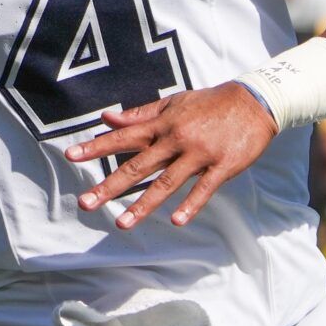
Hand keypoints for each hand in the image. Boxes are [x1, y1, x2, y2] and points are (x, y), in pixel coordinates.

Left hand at [65, 82, 278, 227]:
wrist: (255, 101)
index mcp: (162, 124)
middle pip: (138, 166)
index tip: (70, 156)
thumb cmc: (209, 103)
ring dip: (143, 204)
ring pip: (167, 183)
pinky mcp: (222, 166)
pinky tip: (176, 221)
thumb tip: (107, 117)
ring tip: (122, 223)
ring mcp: (199, 154)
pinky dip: (190, 205)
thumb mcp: (173, 103)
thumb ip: (139, 114)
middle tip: (86, 203)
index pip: (123, 137)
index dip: (96, 147)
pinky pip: (203, 189)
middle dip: (110, 186)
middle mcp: (176, 139)